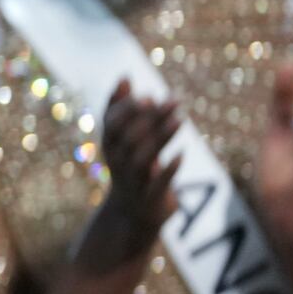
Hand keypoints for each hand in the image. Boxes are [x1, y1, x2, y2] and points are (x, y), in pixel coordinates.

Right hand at [70, 78, 179, 274]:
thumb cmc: (130, 171)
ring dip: (160, 138)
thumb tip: (125, 76)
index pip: (112, 125)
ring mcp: (134, 182)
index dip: (127, 111)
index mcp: (111, 147)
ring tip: (179, 119)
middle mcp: (119, 164)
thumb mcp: (121, 140)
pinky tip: (182, 154)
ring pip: (142, 159)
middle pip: (129, 139)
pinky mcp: (151, 200)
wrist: (131, 217)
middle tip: (171, 100)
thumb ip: (121, 109)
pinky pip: (158, 185)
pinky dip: (169, 170)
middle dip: (149, 119)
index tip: (146, 95)